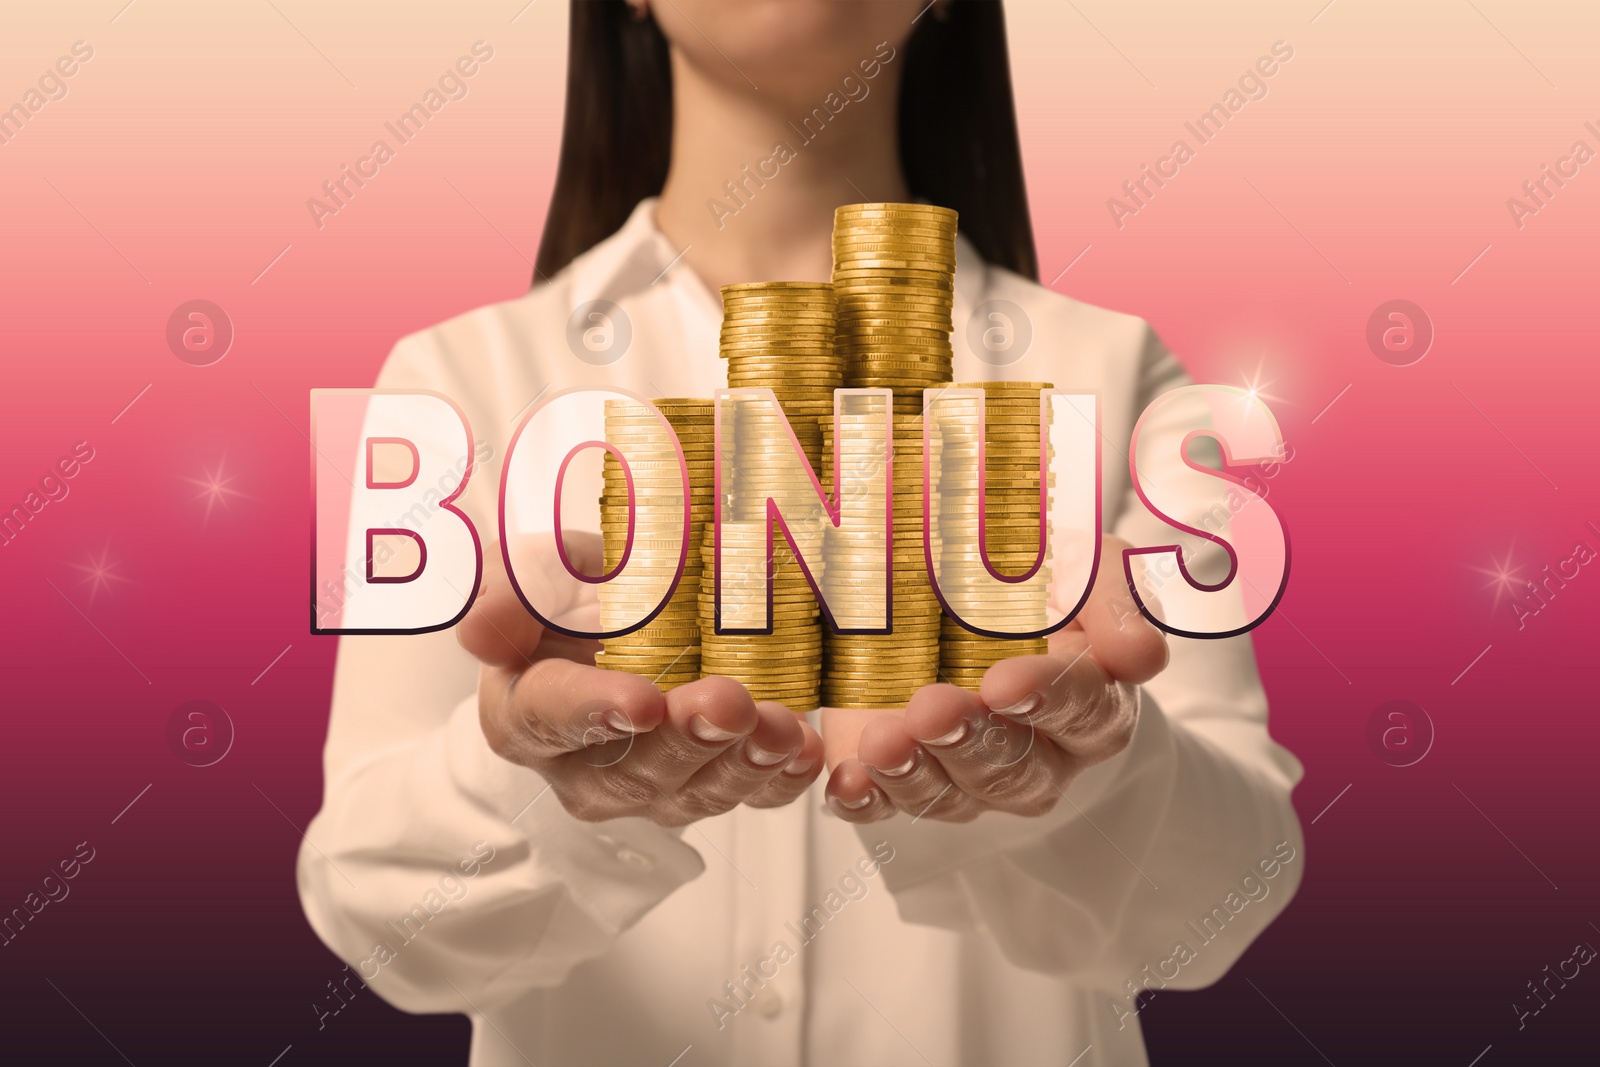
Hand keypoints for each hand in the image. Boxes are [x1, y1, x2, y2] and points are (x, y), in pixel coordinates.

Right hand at [458, 534, 822, 825]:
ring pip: (695, 790)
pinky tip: (804, 755)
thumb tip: (480, 631)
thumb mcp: (540, 571)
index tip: (639, 703)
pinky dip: (779, 781)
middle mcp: (583, 769)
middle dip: (686, 738)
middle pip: (632, 768)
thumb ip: (510, 591)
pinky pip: (746, 798)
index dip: (594, 712)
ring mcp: (650, 788)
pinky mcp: (708, 788)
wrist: (627, 617)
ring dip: (742, 761)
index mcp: (524, 713)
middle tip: (727, 702)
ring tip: (779, 728)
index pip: (549, 719)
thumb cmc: (577, 596)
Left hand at [821, 536, 1167, 821]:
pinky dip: (866, 799)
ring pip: (955, 796)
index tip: (1007, 682)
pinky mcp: (904, 776)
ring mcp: (967, 774)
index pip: (1086, 709)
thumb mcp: (1081, 564)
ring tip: (884, 741)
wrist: (953, 591)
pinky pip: (886, 807)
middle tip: (935, 709)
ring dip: (918, 773)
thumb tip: (1140, 656)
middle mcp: (1037, 754)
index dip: (1050, 698)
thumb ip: (1113, 599)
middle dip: (974, 742)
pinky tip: (848, 783)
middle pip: (1018, 770)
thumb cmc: (1032, 581)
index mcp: (1093, 700)